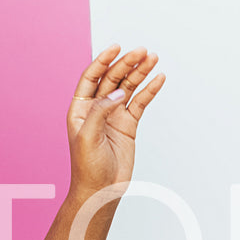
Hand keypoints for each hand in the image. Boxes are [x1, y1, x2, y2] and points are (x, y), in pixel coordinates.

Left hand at [65, 45, 165, 197]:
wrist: (100, 191)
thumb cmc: (87, 167)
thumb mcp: (88, 136)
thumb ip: (101, 111)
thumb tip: (118, 93)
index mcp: (80, 108)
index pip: (92, 77)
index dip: (102, 61)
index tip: (116, 47)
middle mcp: (97, 108)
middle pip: (113, 79)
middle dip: (127, 64)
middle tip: (142, 52)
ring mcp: (114, 115)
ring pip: (129, 87)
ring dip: (140, 72)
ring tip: (153, 58)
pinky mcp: (129, 125)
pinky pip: (141, 103)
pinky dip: (150, 90)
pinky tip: (159, 78)